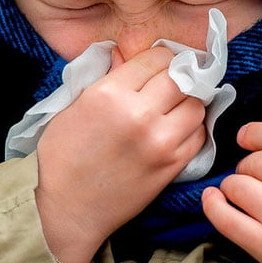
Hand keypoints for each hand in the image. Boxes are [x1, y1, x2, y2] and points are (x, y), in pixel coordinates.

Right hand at [36, 46, 206, 262]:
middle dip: (176, 76)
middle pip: (181, 78)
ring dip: (188, 102)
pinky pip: (198, 134)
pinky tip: (176, 129)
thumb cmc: (63, 157)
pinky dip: (191, 127)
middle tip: (168, 83)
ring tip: (174, 106)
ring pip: (196, 105)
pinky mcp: (173, 166)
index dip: (158, 59)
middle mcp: (140, 114)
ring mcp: (160, 142)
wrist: (69, 209)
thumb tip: (124, 53)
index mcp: (110, 94)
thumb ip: (105, 78)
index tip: (155, 66)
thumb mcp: (74, 107)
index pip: (156, 58)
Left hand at [201, 88, 261, 262]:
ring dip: (234, 185)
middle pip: (256, 160)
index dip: (257, 134)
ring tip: (244, 191)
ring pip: (239, 186)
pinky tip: (213, 199)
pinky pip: (228, 221)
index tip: (247, 137)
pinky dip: (214, 206)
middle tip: (254, 172)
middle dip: (249, 162)